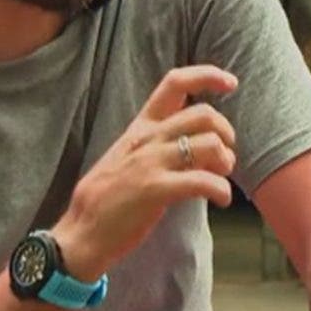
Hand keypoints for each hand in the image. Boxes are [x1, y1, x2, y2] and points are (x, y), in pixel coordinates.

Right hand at [50, 65, 238, 279]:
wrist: (80, 234)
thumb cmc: (109, 199)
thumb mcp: (129, 156)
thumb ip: (160, 142)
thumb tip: (200, 140)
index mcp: (141, 127)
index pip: (174, 82)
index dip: (207, 76)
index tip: (230, 83)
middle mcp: (147, 138)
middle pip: (203, 113)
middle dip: (225, 132)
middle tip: (225, 156)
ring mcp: (150, 162)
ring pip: (209, 143)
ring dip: (226, 162)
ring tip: (221, 179)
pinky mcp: (155, 189)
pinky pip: (203, 180)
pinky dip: (221, 190)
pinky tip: (221, 199)